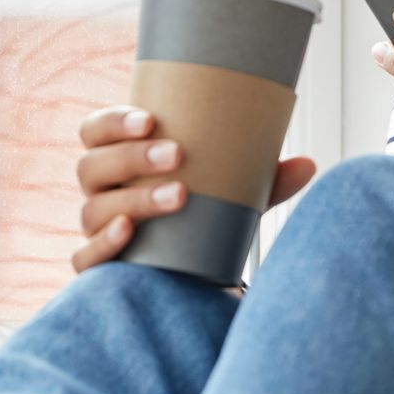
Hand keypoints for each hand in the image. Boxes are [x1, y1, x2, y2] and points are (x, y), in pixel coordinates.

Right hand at [71, 104, 316, 274]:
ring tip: (178, 194)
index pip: (95, 131)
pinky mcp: (100, 268)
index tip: (150, 118)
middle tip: (177, 154)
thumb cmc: (204, 215)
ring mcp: (96, 230)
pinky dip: (104, 244)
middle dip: (132, 156)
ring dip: (134, 199)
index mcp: (120, 159)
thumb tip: (308, 164)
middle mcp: (100, 191)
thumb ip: (265, 179)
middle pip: (93, 166)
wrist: (191, 276)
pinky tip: (129, 231)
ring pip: (93, 210)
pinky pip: (85, 258)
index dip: (112, 121)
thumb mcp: (233, 194)